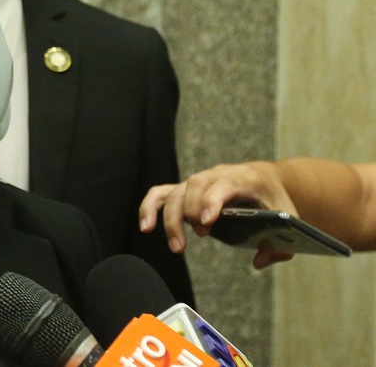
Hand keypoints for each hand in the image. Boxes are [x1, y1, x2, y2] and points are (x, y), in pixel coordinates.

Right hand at [138, 162, 297, 268]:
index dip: (212, 201)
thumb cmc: (275, 200)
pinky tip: (146, 226)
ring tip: (176, 246)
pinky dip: (150, 207)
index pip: (223, 184)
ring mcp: (198, 181)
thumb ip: (280, 243)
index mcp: (245, 177)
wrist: (265, 180)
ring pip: (175, 191)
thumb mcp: (288, 219)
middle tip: (199, 236)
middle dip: (190, 212)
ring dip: (169, 218)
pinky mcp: (184, 189)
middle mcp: (217, 175)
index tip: (205, 222)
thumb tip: (258, 260)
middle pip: (194, 186)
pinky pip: (161, 193)